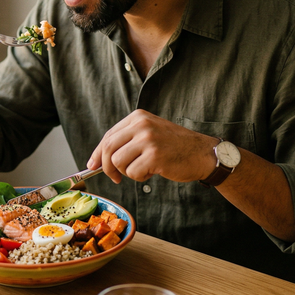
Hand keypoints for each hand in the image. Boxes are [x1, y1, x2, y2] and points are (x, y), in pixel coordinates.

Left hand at [87, 110, 218, 183]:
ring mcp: (148, 139)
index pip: (108, 135)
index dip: (97, 153)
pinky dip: (140, 177)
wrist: (202, 153)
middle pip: (108, 148)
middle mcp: (141, 124)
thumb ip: (127, 141)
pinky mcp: (154, 155)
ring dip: (128, 172)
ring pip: (118, 162)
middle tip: (115, 178)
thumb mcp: (150, 133)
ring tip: (144, 169)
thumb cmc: (175, 147)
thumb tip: (97, 160)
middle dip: (107, 167)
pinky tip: (154, 171)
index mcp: (138, 117)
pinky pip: (133, 173)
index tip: (92, 165)